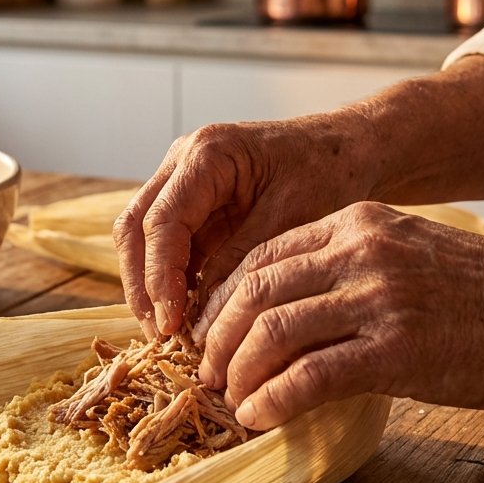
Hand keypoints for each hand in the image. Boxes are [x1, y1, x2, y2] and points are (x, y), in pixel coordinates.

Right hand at [114, 114, 371, 338]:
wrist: (349, 148)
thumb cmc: (329, 171)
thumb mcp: (292, 218)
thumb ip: (242, 260)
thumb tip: (199, 312)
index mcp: (207, 154)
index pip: (161, 221)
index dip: (159, 277)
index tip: (171, 323)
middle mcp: (183, 161)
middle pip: (134, 227)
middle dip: (142, 285)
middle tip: (161, 335)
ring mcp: (182, 181)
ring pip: (141, 237)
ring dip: (150, 285)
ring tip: (170, 333)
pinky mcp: (192, 203)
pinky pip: (167, 244)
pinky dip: (170, 279)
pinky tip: (186, 315)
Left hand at [193, 202, 483, 429]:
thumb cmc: (475, 290)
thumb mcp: (400, 251)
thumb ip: (343, 268)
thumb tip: (284, 312)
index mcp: (352, 224)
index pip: (262, 257)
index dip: (224, 298)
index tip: (210, 331)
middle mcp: (357, 252)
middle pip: (254, 291)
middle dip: (218, 337)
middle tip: (207, 370)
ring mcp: (375, 299)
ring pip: (272, 332)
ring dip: (238, 371)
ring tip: (229, 397)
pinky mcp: (394, 350)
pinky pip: (309, 376)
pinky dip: (272, 399)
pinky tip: (258, 417)